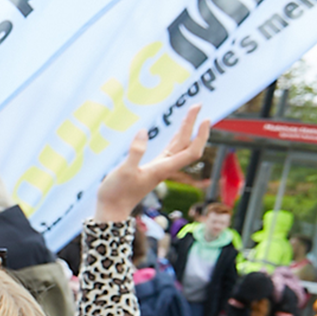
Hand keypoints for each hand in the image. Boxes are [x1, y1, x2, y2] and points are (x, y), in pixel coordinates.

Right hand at [93, 106, 207, 222]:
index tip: (204, 118)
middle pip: (186, 145)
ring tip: (190, 115)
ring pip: (179, 147)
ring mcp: (159, 168)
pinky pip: (169, 151)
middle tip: (197, 105)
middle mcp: (165, 168)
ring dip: (186, 131)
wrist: (112, 210)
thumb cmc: (116, 193)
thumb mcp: (124, 171)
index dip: (200, 135)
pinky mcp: (151, 169)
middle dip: (193, 125)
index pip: (191, 151)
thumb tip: (144, 131)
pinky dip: (175, 140)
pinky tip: (174, 133)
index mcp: (162, 168)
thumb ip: (135, 152)